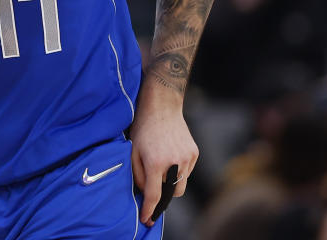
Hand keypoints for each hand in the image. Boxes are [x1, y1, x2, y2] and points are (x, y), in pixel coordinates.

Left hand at [128, 90, 198, 226]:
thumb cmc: (143, 128)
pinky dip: (179, 171)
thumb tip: (144, 193)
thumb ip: (137, 175)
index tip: (146, 220)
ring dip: (171, 182)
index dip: (149, 210)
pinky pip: (187, 172)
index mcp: (156, 162)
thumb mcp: (132, 151)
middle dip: (163, 196)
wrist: (162, 107)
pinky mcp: (194, 153)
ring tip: (161, 165)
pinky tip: (170, 156)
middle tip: (154, 188)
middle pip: (172, 194)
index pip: (154, 195)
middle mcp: (174, 162)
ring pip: (181, 184)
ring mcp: (187, 158)